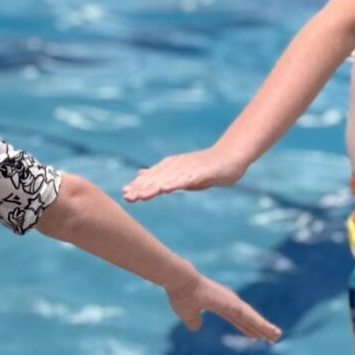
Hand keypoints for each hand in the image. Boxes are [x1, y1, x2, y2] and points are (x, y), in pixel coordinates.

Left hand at [125, 145, 248, 201]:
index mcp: (169, 167)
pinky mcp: (200, 172)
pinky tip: (165, 189)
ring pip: (167, 179)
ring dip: (153, 187)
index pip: (151, 178)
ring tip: (141, 196)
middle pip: (156, 178)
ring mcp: (187, 168)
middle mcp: (175, 166)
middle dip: (141, 188)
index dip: (138, 186)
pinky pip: (186, 178)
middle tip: (127, 197)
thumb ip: (160, 176)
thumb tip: (140, 175)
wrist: (229, 157)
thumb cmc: (204, 168)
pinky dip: (174, 183)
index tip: (125, 195)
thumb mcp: (179, 174)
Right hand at [166, 273, 282, 342]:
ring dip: (264, 327)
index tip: (256, 336)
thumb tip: (196, 327)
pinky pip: (248, 317)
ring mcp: (231, 302)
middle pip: (249, 318)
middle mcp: (229, 301)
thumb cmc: (181, 293)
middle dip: (261, 328)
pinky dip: (258, 324)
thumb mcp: (187, 312)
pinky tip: (266, 330)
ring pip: (252, 318)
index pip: (238, 318)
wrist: (179, 280)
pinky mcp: (231, 304)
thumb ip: (193, 320)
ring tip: (277, 336)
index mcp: (221, 303)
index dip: (248, 327)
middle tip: (275, 337)